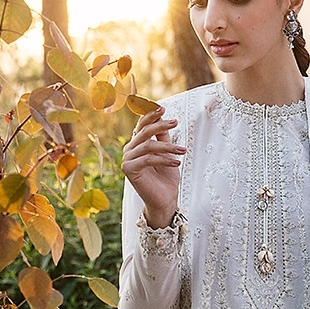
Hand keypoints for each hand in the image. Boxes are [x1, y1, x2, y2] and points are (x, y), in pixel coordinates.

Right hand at [122, 106, 183, 228]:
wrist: (164, 199)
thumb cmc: (166, 177)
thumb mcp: (167, 152)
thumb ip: (163, 137)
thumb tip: (163, 117)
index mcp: (136, 144)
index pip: (141, 125)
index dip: (151, 115)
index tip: (164, 109)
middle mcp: (129, 150)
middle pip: (144, 132)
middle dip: (161, 126)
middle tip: (175, 123)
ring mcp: (127, 160)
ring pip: (148, 145)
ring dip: (168, 147)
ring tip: (182, 150)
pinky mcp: (129, 170)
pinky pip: (147, 159)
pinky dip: (163, 159)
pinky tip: (176, 162)